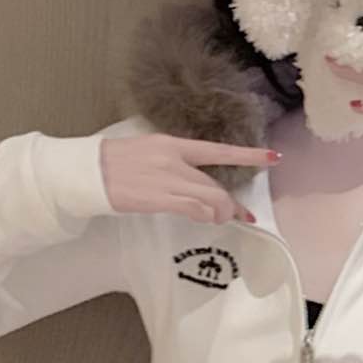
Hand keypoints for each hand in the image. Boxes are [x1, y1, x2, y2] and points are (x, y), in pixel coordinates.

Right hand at [100, 133, 276, 224]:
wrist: (90, 171)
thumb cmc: (113, 162)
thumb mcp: (147, 150)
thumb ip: (171, 159)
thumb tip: (191, 174)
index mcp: (172, 143)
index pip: (217, 149)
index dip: (248, 155)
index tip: (273, 157)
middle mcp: (175, 160)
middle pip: (215, 183)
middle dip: (232, 203)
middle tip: (242, 214)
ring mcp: (168, 179)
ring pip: (210, 198)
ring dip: (222, 213)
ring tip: (223, 219)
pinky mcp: (159, 198)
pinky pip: (193, 209)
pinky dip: (205, 215)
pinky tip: (206, 219)